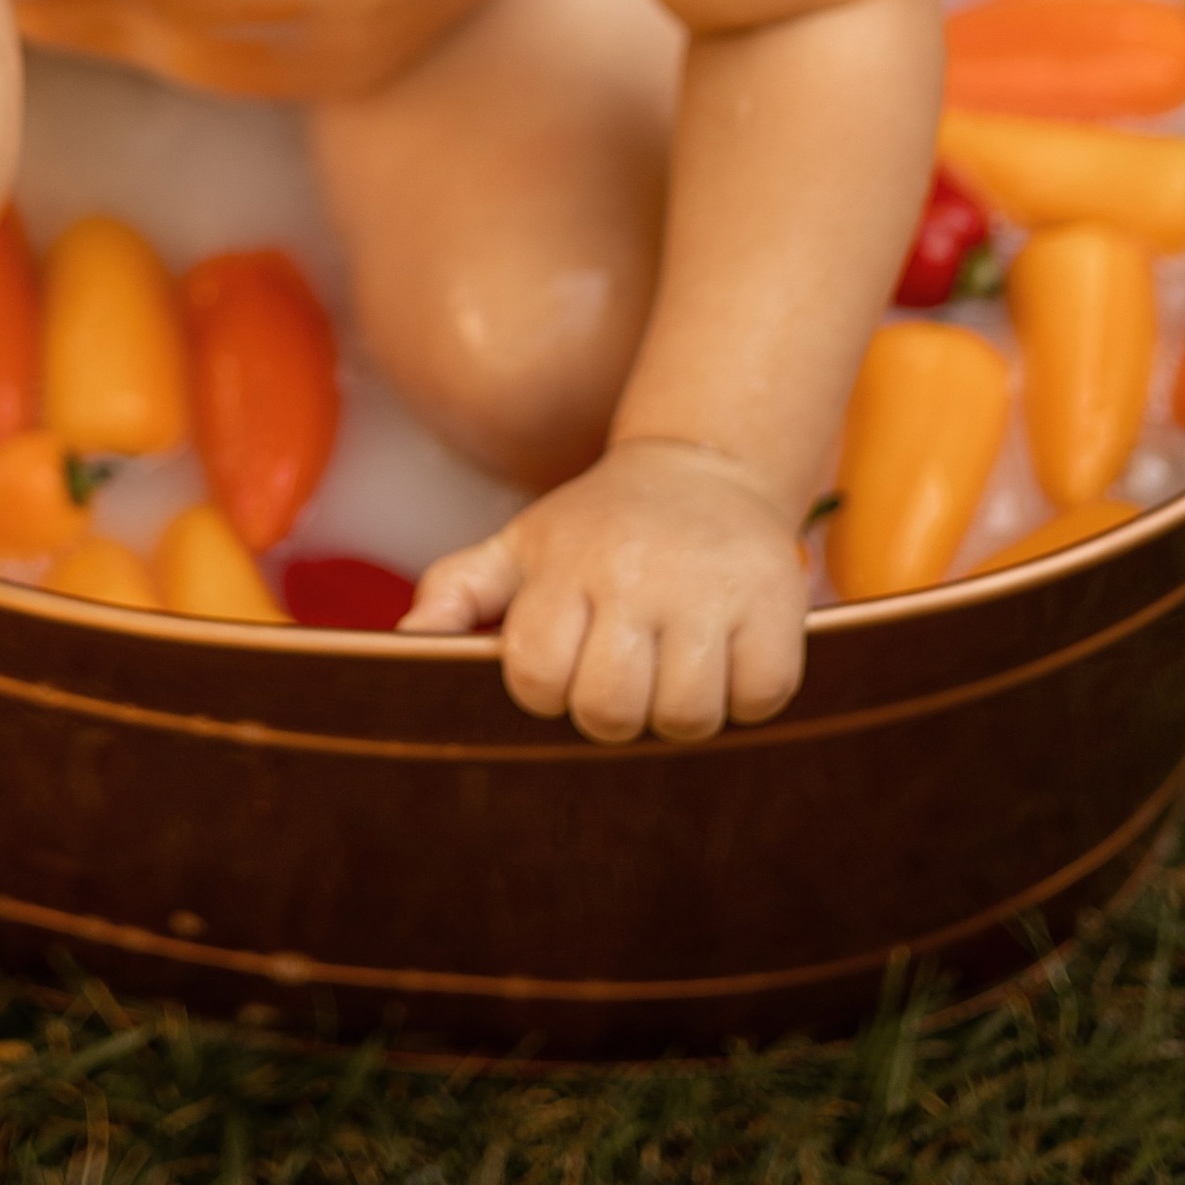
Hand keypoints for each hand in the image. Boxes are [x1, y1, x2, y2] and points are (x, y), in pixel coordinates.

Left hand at [402, 437, 808, 739]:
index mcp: (567, 563)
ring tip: (674, 669)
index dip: (547, 692)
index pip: (538, 677)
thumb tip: (405, 641)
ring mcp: (712, 589)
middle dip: (612, 713)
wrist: (704, 468)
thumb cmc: (598, 526)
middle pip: (611, 709)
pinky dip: (745, 697)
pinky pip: (760, 697)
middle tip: (625, 677)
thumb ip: (456, 589)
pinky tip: (727, 660)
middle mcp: (637, 574)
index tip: (566, 665)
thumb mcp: (520, 544)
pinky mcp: (779, 602)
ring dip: (679, 712)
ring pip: (687, 715)